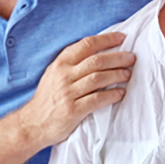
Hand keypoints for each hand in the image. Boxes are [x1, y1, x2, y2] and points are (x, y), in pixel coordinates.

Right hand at [17, 32, 135, 149]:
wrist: (32, 125)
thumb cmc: (47, 100)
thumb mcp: (54, 75)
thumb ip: (71, 64)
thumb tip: (97, 53)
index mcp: (60, 63)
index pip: (87, 44)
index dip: (107, 39)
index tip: (122, 38)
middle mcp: (64, 75)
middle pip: (97, 60)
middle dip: (118, 57)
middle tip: (132, 58)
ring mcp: (68, 93)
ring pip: (99, 78)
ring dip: (117, 74)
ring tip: (128, 74)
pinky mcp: (72, 110)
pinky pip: (97, 99)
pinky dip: (112, 95)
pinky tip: (120, 93)